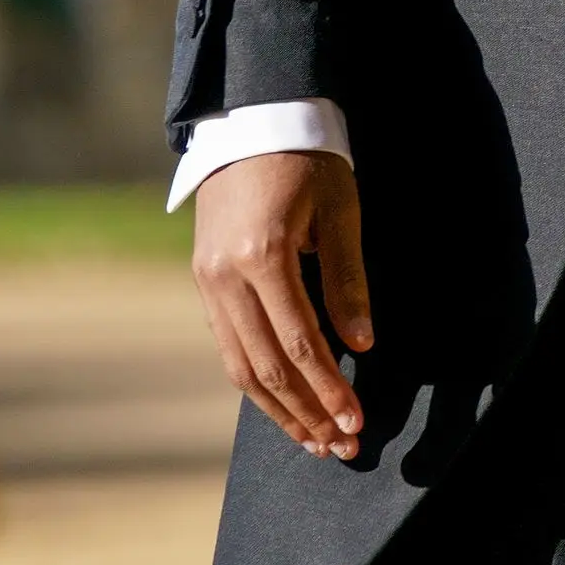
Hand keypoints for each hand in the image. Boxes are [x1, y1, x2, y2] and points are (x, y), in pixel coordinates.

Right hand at [191, 150, 372, 460]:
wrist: (253, 118)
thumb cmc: (308, 159)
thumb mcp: (340, 211)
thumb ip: (348, 280)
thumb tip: (362, 344)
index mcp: (261, 256)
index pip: (301, 344)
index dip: (330, 390)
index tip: (356, 422)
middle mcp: (224, 276)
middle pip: (266, 367)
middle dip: (306, 413)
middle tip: (340, 446)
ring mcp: (207, 281)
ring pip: (240, 366)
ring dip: (278, 408)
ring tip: (314, 440)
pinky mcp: (203, 281)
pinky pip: (228, 345)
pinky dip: (256, 380)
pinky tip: (282, 402)